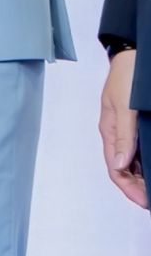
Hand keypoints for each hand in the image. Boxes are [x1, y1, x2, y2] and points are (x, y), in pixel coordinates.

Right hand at [99, 49, 146, 207]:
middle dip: (137, 186)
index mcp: (109, 131)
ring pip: (133, 161)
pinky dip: (146, 161)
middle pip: (124, 168)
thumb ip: (124, 136)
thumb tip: (121, 164)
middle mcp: (117, 133)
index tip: (145, 201)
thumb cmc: (127, 76)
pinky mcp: (136, 123)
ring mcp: (127, 129)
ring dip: (143, 175)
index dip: (129, 188)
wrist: (134, 53)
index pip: (115, 168)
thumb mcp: (125, 107)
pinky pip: (139, 149)